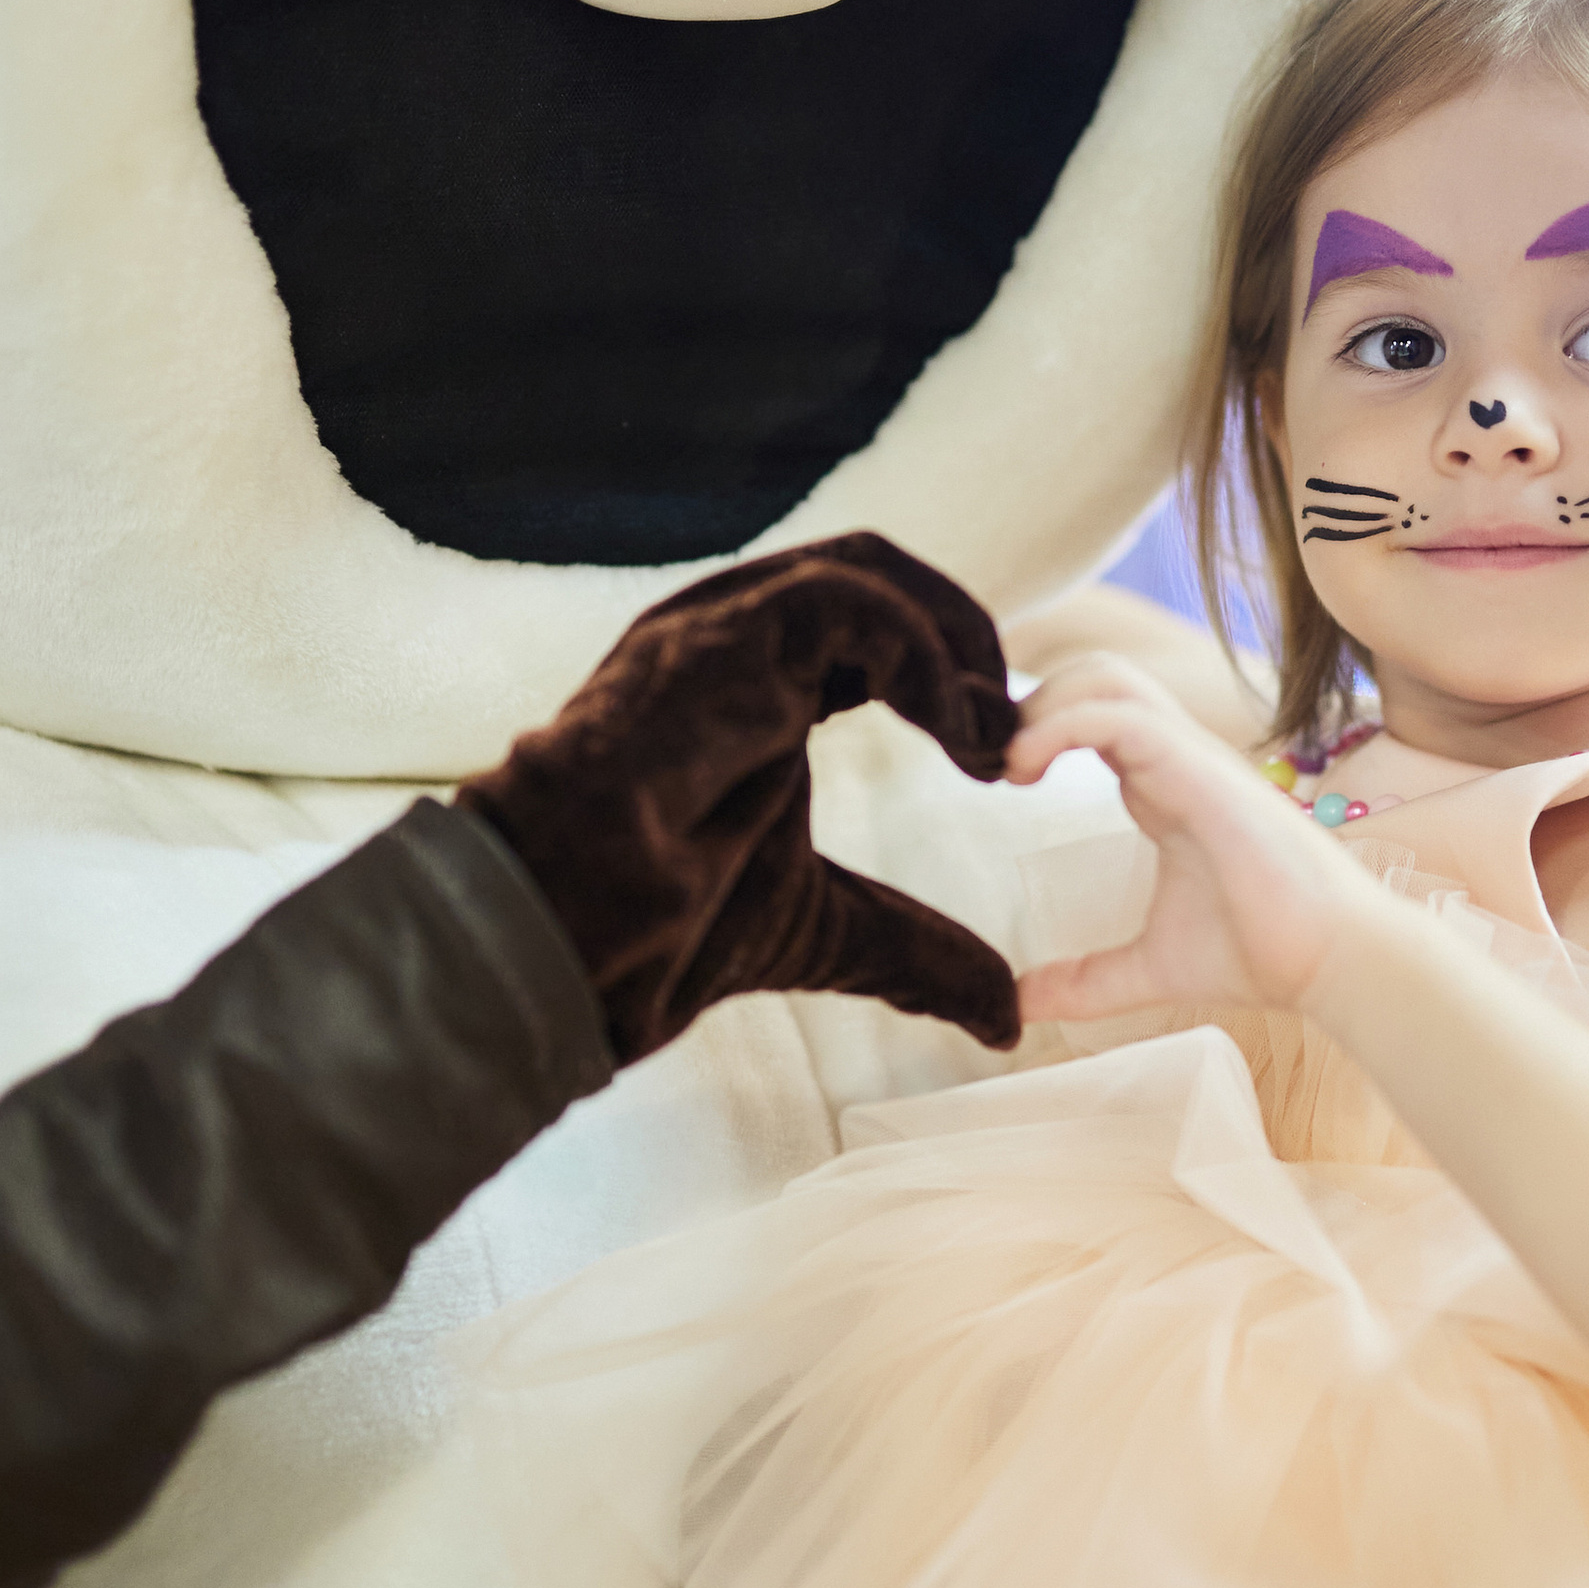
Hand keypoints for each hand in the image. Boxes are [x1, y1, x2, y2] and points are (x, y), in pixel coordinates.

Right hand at [463, 536, 1020, 1062]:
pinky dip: (924, 657)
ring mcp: (720, 627)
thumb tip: (1003, 1019)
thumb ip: (916, 955)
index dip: (953, 675)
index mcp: (757, 683)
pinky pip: (849, 599)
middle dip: (965, 638)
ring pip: (868, 568)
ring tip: (991, 738)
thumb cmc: (663, 932)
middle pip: (881, 571)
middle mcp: (735, 636)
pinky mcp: (719, 634)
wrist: (577, 950)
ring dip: (953, 642)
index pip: (876, 625)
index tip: (1004, 760)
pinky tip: (956, 736)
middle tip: (1011, 733)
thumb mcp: (828, 932)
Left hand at [1007, 658, 1372, 1021]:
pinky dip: (1062, 726)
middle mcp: (1176, 759)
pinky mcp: (1204, 772)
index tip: (996, 778)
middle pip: (1098, 674)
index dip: (1037, 728)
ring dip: (1044, 705)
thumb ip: (1087, 980)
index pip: (1094, 714)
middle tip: (997, 767)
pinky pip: (1122, 716)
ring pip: (1109, 678)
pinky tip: (1026, 770)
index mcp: (1163, 784)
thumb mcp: (1151, 967)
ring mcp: (1192, 759)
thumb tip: (1018, 1008)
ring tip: (1010, 765)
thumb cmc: (1263, 952)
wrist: (1334, 961)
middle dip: (1035, 701)